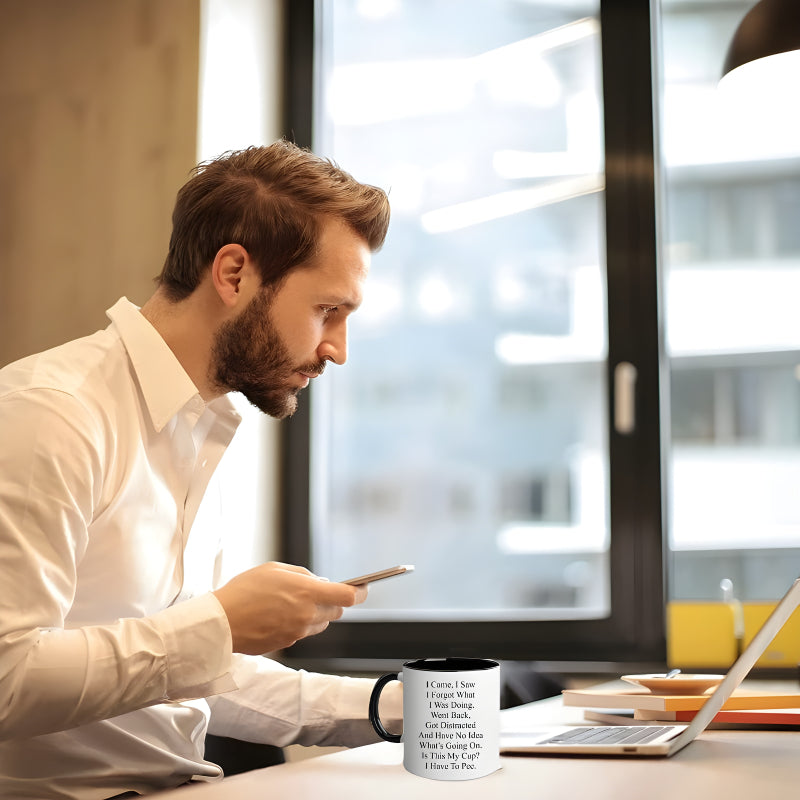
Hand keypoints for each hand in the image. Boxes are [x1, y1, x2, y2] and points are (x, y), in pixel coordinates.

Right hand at [212, 562, 367, 653]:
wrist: (220, 622)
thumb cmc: (244, 591)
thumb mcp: (275, 569)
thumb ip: (303, 575)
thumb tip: (319, 582)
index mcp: (307, 593)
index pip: (348, 596)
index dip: (360, 592)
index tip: (364, 588)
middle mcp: (307, 615)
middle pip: (336, 611)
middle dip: (331, 601)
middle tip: (314, 591)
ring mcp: (298, 632)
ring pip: (320, 623)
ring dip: (315, 613)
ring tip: (289, 603)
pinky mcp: (287, 644)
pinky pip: (303, 632)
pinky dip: (298, 624)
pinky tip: (278, 615)